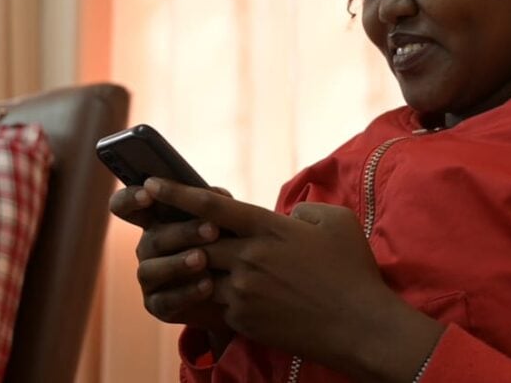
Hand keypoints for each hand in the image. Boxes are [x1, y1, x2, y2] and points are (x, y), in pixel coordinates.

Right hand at [110, 184, 233, 348]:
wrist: (236, 285)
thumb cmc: (224, 239)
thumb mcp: (220, 217)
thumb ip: (215, 203)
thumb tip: (218, 194)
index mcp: (154, 218)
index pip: (125, 205)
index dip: (130, 198)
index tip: (148, 194)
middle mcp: (146, 246)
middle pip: (152, 238)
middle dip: (182, 233)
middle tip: (212, 229)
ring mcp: (148, 276)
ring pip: (152, 270)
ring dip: (179, 264)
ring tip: (204, 259)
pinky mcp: (156, 305)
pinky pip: (165, 300)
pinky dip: (187, 293)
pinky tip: (208, 285)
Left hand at [143, 178, 443, 381]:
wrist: (360, 326)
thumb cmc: (352, 269)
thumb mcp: (333, 221)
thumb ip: (302, 210)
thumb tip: (285, 217)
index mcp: (267, 227)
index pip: (211, 205)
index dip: (176, 192)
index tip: (150, 183)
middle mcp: (248, 256)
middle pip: (195, 240)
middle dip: (173, 232)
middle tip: (151, 223)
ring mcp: (243, 290)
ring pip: (197, 273)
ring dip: (185, 266)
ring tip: (174, 259)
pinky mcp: (244, 319)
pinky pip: (211, 303)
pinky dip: (203, 294)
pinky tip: (201, 290)